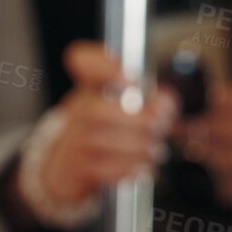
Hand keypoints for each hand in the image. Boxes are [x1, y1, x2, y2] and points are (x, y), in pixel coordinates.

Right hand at [34, 43, 176, 208]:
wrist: (65, 169)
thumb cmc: (100, 133)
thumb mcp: (117, 106)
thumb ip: (148, 100)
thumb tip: (166, 102)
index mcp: (89, 87)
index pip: (81, 60)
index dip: (103, 65)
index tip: (129, 80)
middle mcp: (77, 111)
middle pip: (95, 110)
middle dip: (139, 120)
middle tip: (161, 125)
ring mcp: (73, 141)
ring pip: (106, 142)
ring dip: (141, 147)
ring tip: (154, 150)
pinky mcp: (77, 170)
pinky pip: (108, 169)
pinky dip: (132, 168)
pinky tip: (142, 167)